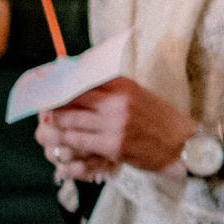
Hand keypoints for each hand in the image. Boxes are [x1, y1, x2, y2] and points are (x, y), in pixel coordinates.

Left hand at [38, 78, 196, 174]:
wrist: (183, 145)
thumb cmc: (160, 120)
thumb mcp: (137, 95)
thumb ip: (110, 88)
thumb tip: (78, 80)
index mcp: (123, 84)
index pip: (81, 78)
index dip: (58, 81)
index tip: (43, 82)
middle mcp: (117, 101)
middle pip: (71, 97)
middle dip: (51, 102)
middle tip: (39, 105)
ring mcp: (115, 124)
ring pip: (71, 120)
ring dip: (55, 123)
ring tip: (47, 123)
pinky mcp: (113, 145)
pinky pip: (79, 141)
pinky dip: (66, 141)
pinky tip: (60, 140)